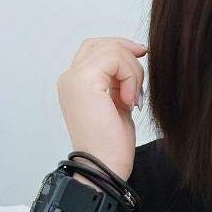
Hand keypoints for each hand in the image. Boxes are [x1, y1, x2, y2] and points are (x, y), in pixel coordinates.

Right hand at [56, 35, 146, 186]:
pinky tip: (129, 100)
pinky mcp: (84, 81)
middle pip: (102, 44)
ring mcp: (74, 78)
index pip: (96, 49)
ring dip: (132, 72)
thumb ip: (119, 81)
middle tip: (139, 84)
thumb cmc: (112, 146)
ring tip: (133, 100)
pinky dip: (130, 76)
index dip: (121, 50)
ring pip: (112, 49)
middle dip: (127, 56)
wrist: (105, 168)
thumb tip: (135, 56)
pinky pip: (114, 58)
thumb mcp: (118, 105)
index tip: (141, 59)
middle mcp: (69, 78)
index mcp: (75, 85)